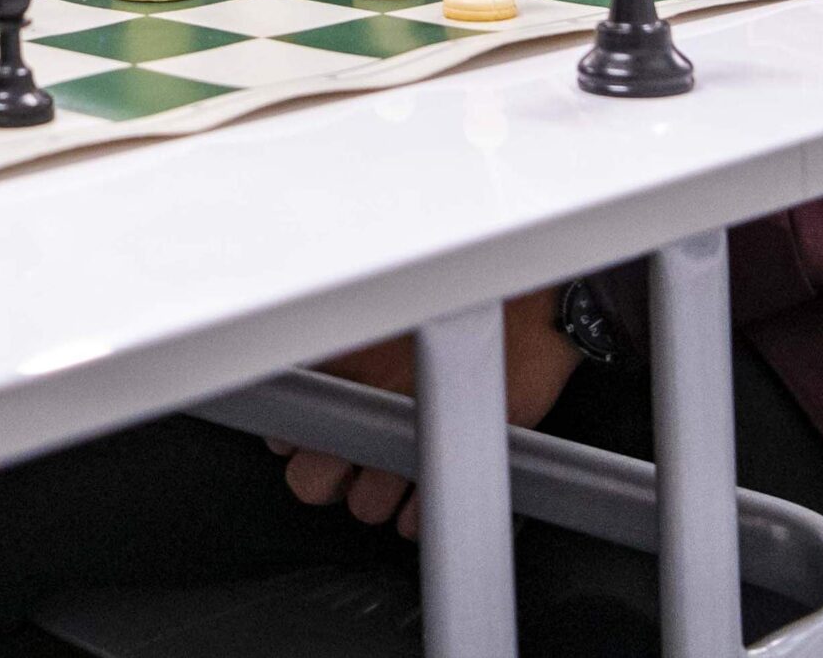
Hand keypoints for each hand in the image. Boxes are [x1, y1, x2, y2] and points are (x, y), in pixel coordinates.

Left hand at [269, 289, 580, 538]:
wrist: (535, 308)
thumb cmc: (465, 301)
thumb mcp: (392, 305)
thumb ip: (347, 346)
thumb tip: (314, 384)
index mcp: (343, 356)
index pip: (287, 427)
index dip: (302, 438)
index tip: (320, 431)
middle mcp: (365, 400)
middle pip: (311, 480)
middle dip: (330, 475)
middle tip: (357, 455)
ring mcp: (406, 438)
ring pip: (363, 506)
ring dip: (380, 493)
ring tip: (403, 463)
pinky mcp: (448, 465)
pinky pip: (414, 521)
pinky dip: (420, 512)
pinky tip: (431, 482)